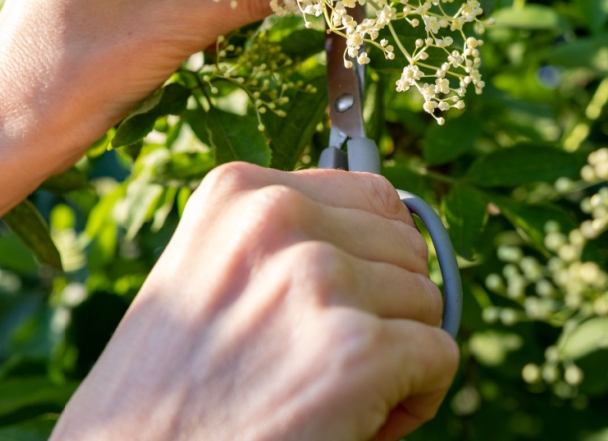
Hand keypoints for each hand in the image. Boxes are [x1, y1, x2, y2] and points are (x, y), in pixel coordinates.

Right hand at [51, 164, 459, 440]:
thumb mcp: (207, 279)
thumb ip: (284, 244)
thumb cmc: (166, 396)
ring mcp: (319, 279)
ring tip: (326, 393)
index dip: (368, 262)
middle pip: (406, 248)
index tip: (324, 310)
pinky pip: (440, 357)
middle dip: (384, 308)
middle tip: (319, 361)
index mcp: (238, 190)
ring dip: (398, 354)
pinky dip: (415, 400)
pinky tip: (353, 422)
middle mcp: (278, 216)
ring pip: (427, 301)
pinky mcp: (357, 351)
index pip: (372, 196)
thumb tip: (396, 229)